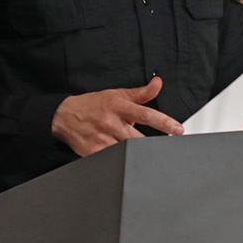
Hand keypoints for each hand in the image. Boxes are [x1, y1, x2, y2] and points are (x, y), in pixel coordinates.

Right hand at [51, 77, 183, 156]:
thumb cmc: (94, 104)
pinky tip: (129, 160)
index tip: (178, 129)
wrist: (64, 115)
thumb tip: (158, 83)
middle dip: (153, 145)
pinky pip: (114, 158)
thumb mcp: (117, 94)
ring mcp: (102, 138)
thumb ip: (141, 93)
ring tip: (147, 155)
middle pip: (139, 138)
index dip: (164, 122)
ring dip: (139, 153)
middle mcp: (111, 123)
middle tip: (166, 149)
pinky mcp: (93, 152)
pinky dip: (123, 159)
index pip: (147, 114)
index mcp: (120, 107)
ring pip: (128, 150)